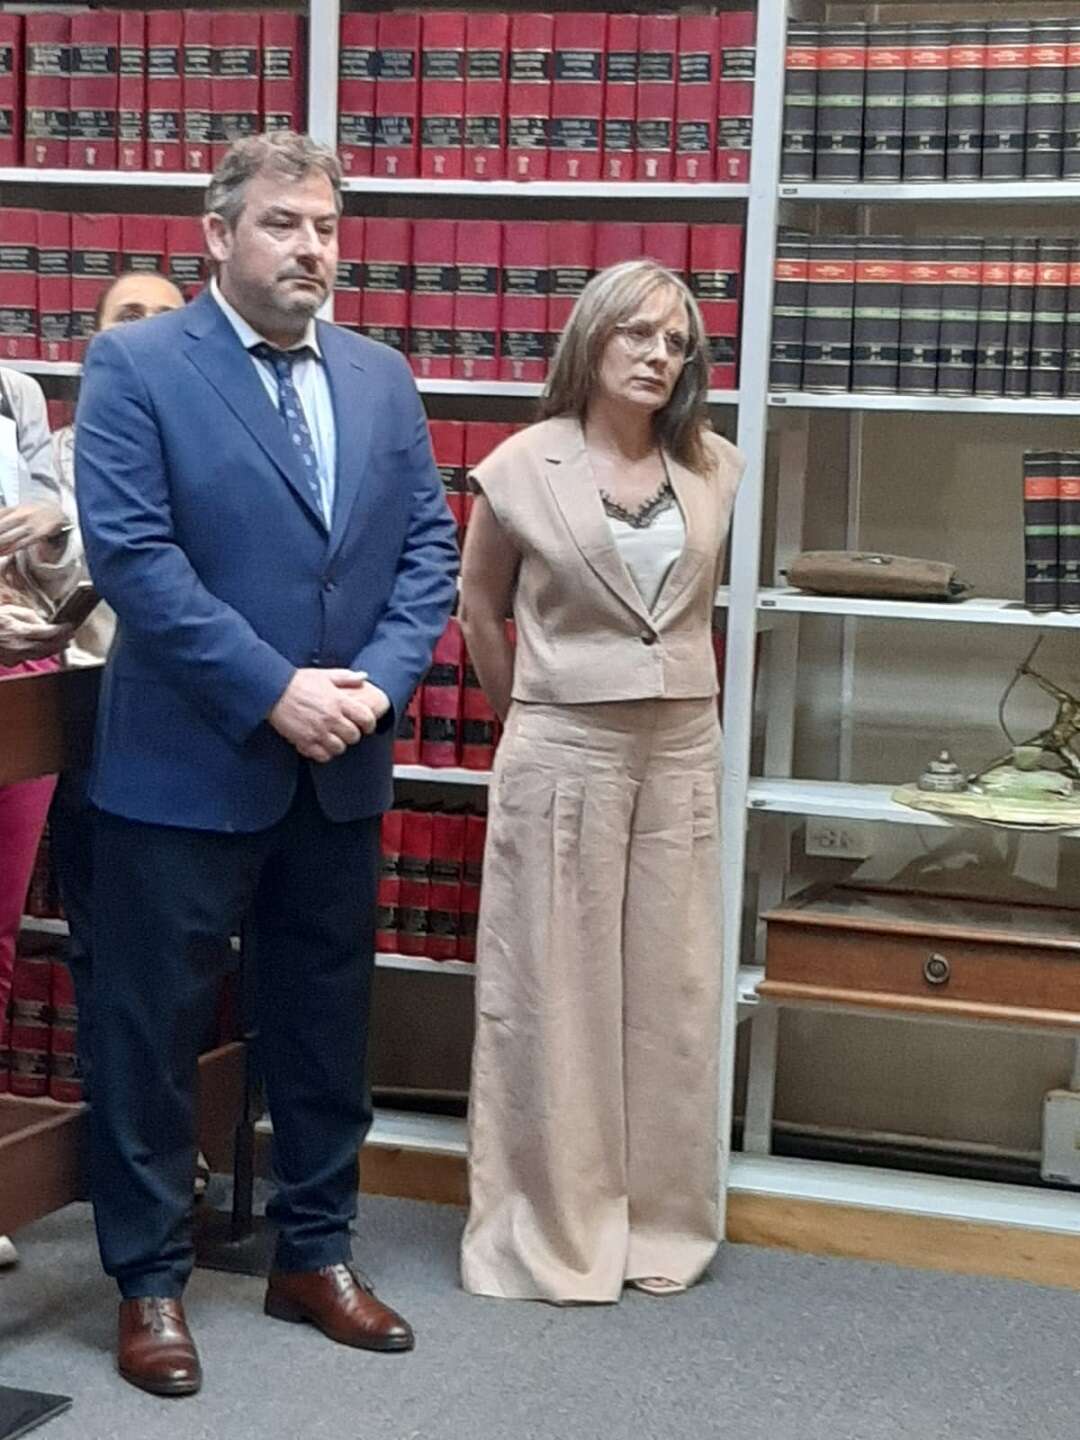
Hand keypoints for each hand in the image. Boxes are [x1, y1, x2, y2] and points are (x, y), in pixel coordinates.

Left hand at [0, 503, 67, 557]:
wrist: (59, 514)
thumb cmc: (36, 513)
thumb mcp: (20, 508)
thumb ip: (5, 513)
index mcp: (16, 508)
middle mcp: (22, 515)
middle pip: (1, 526)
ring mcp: (30, 525)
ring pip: (9, 537)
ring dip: (0, 544)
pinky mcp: (38, 535)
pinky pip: (21, 543)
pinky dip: (10, 549)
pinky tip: (3, 552)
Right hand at [0, 604, 71, 663]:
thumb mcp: (11, 611)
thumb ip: (30, 617)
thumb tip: (45, 623)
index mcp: (19, 631)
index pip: (48, 632)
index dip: (62, 630)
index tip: (70, 626)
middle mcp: (19, 646)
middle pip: (48, 647)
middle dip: (62, 642)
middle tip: (70, 637)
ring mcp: (15, 656)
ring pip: (41, 655)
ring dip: (53, 649)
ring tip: (63, 644)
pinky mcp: (11, 662)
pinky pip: (29, 657)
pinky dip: (39, 653)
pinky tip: (45, 648)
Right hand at [268, 667, 382, 762]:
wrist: (273, 690)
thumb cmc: (297, 682)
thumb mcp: (324, 675)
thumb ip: (346, 677)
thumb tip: (363, 677)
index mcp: (339, 701)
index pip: (366, 718)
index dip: (370, 724)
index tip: (367, 725)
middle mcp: (331, 718)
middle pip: (354, 736)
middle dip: (353, 734)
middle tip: (347, 731)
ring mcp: (318, 731)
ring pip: (340, 748)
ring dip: (339, 744)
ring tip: (333, 738)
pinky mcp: (304, 741)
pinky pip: (322, 756)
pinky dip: (324, 752)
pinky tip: (321, 744)